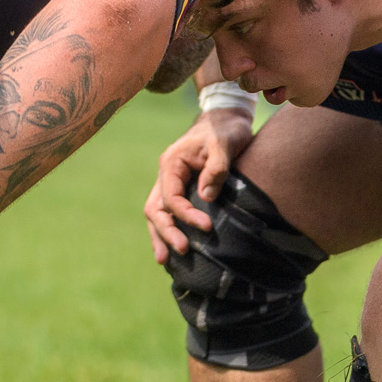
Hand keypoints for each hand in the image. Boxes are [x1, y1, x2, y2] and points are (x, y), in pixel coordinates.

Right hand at [145, 108, 254, 258]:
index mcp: (172, 163)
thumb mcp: (224, 144)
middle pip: (156, 209)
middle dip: (167, 232)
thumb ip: (217, 168)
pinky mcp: (180, 189)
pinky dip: (167, 230)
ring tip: (165, 261)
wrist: (225, 120)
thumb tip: (207, 197)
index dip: (187, 215)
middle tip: (183, 250)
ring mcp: (170, 183)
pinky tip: (172, 248)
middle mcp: (166, 175)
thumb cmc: (225, 130)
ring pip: (157, 214)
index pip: (172, 197)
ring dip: (160, 236)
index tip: (208, 227)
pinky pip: (168, 212)